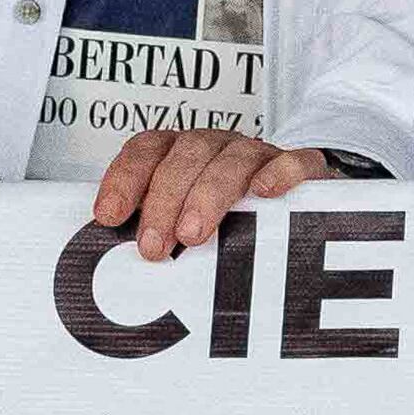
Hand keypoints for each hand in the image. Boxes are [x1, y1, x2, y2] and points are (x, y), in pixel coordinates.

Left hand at [90, 129, 336, 260]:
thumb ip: (154, 234)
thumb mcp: (183, 224)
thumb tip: (112, 266)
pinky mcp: (304, 168)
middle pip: (187, 156)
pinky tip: (265, 193)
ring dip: (209, 195)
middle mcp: (218, 148)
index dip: (125, 179)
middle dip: (164, 200)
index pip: (147, 150)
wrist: (299, 205)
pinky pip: (295, 161)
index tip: (109, 215)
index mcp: (182, 154)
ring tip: (192, 235)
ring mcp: (260, 155)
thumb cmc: (230, 221)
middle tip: (153, 247)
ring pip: (233, 160)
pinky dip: (280, 172)